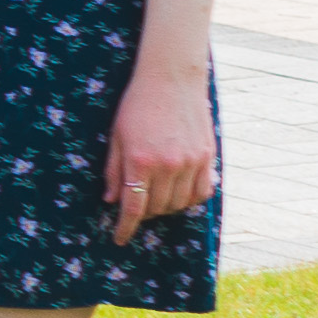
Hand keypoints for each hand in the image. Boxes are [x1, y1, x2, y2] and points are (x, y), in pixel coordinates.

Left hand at [102, 62, 220, 243]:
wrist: (171, 79)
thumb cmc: (137, 105)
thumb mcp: (117, 136)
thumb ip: (114, 171)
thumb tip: (111, 202)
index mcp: (140, 161)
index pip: (133, 208)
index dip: (125, 227)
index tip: (119, 238)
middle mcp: (167, 165)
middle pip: (156, 208)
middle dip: (143, 214)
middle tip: (135, 209)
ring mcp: (190, 162)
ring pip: (179, 204)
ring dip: (165, 208)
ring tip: (155, 199)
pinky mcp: (207, 157)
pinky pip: (202, 192)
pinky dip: (189, 199)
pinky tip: (179, 193)